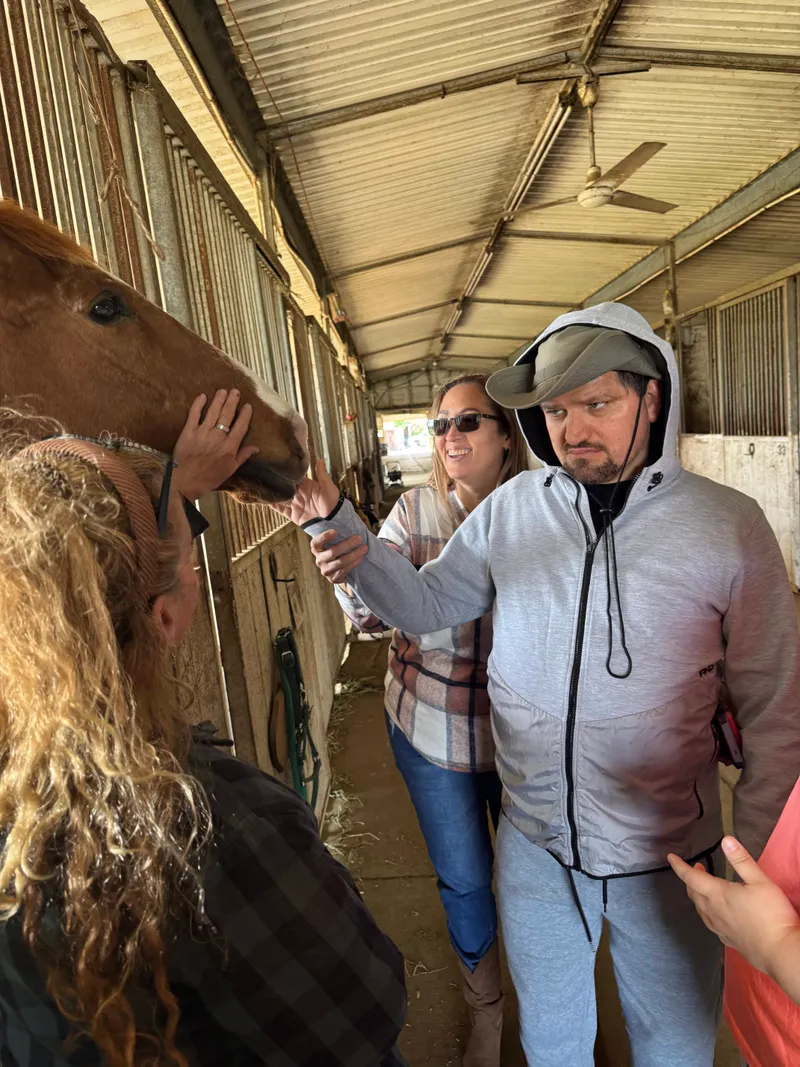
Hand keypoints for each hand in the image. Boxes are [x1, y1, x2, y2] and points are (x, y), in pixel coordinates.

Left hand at [173, 390, 257, 499]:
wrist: (185, 482)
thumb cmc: (209, 478)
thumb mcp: (230, 470)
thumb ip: (242, 456)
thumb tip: (256, 447)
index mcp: (229, 447)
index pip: (240, 426)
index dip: (245, 414)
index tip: (248, 406)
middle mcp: (217, 437)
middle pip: (227, 415)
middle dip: (232, 401)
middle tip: (235, 391)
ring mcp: (202, 433)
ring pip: (213, 412)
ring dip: (219, 400)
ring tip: (222, 391)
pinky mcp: (188, 432)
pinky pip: (194, 415)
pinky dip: (198, 404)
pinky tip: (202, 396)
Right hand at [269, 459, 339, 525]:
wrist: (333, 520)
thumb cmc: (333, 502)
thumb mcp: (328, 486)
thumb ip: (322, 473)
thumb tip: (320, 459)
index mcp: (306, 485)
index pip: (293, 477)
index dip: (285, 472)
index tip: (275, 465)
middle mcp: (298, 494)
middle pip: (284, 487)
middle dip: (275, 482)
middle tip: (263, 475)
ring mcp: (295, 504)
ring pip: (280, 498)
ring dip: (272, 494)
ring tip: (260, 487)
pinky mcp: (293, 514)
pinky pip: (281, 510)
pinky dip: (273, 506)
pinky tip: (265, 501)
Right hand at [311, 529, 367, 587]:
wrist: (340, 568)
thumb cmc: (339, 549)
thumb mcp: (336, 540)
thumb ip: (340, 531)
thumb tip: (348, 515)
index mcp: (316, 548)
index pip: (316, 542)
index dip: (325, 537)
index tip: (336, 531)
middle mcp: (319, 559)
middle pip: (332, 552)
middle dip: (347, 545)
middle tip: (359, 538)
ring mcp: (325, 570)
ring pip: (340, 562)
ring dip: (354, 555)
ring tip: (364, 548)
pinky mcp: (333, 579)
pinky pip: (344, 571)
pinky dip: (354, 564)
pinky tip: (361, 558)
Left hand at [668, 836, 799, 974]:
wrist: (780, 952)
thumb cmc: (771, 914)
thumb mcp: (760, 881)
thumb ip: (741, 860)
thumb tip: (726, 840)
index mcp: (717, 895)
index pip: (691, 877)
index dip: (679, 866)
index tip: (670, 857)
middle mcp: (713, 912)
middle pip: (693, 893)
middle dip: (691, 878)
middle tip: (698, 868)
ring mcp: (719, 929)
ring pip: (700, 909)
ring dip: (698, 895)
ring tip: (705, 888)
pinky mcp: (727, 941)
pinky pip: (710, 923)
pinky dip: (707, 911)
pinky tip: (716, 913)